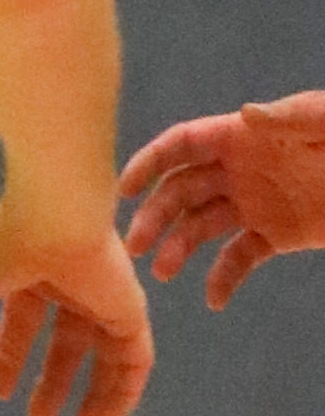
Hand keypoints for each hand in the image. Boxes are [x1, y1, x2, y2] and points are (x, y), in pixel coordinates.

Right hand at [0, 205, 152, 415]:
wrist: (56, 217)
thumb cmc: (10, 243)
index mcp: (34, 280)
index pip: (23, 329)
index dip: (9, 361)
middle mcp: (73, 292)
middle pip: (67, 349)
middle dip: (53, 385)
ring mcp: (105, 303)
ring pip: (105, 360)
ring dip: (94, 396)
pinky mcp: (131, 314)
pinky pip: (134, 362)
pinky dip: (123, 394)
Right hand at [121, 92, 324, 306]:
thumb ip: (290, 116)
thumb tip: (245, 116)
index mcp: (242, 137)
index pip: (182, 146)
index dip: (149, 164)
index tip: (124, 191)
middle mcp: (239, 170)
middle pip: (180, 191)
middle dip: (153, 216)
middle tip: (136, 246)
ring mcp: (255, 204)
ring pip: (201, 226)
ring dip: (177, 247)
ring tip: (164, 272)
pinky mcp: (276, 235)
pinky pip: (239, 257)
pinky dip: (224, 278)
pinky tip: (214, 299)